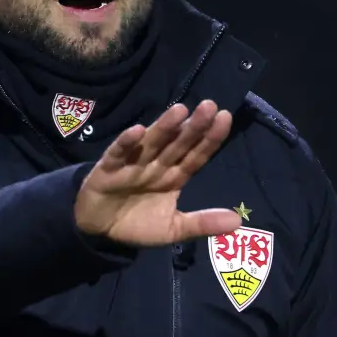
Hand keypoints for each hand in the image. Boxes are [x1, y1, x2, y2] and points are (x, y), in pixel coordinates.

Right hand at [74, 100, 240, 246]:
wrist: (98, 231)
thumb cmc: (137, 224)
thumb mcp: (173, 229)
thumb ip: (202, 223)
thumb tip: (238, 221)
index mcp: (174, 177)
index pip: (196, 156)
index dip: (210, 139)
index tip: (225, 117)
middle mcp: (156, 165)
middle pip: (178, 144)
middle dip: (193, 127)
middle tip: (210, 106)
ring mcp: (133, 164)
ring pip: (151, 143)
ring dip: (164, 127)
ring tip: (180, 110)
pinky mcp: (108, 169)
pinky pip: (118, 154)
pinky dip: (126, 143)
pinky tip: (136, 131)